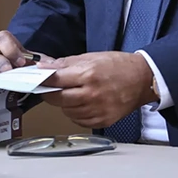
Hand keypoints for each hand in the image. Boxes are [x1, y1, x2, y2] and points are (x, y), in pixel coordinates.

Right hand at [0, 30, 52, 79]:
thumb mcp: (35, 61)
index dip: (10, 49)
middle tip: (9, 72)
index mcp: (4, 45)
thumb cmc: (24, 67)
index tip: (21, 61)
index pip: (2, 39)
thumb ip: (44, 62)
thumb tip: (52, 67)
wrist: (19, 79)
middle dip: (0, 64)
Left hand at [38, 52, 155, 127]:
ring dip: (64, 103)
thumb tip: (45, 67)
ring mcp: (98, 110)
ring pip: (67, 111)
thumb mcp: (91, 57)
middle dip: (50, 93)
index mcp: (88, 75)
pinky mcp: (103, 121)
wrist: (142, 79)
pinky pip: (79, 120)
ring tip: (72, 93)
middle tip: (50, 88)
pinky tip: (82, 103)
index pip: (55, 80)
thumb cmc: (118, 66)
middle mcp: (92, 94)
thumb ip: (66, 64)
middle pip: (58, 99)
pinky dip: (76, 113)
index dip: (42, 80)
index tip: (34, 79)